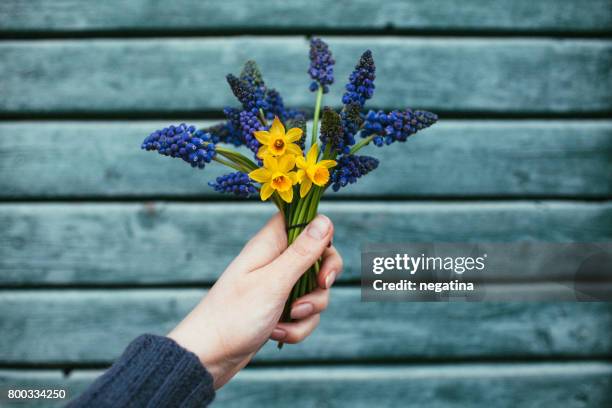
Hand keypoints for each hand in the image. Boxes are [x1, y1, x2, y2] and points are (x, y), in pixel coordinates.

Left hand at [168, 213, 341, 388]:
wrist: (209, 356)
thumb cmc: (234, 315)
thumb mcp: (273, 282)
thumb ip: (302, 253)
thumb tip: (324, 219)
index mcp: (270, 245)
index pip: (303, 221)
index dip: (320, 233)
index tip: (323, 254)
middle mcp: (275, 261)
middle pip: (318, 257)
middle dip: (323, 278)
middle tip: (320, 286)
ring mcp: (278, 286)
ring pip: (315, 290)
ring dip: (308, 310)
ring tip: (285, 320)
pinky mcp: (279, 309)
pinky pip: (304, 314)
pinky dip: (297, 327)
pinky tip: (276, 333)